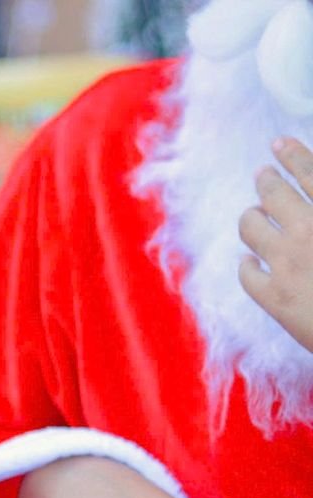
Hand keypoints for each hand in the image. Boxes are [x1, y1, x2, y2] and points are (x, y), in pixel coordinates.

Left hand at [238, 136, 312, 352]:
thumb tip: (311, 200)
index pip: (311, 175)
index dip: (294, 156)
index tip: (279, 143)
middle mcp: (310, 233)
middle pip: (274, 194)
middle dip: (267, 181)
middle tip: (263, 176)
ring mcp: (288, 266)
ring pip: (250, 227)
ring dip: (251, 217)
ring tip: (253, 215)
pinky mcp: (274, 299)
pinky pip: (246, 273)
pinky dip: (247, 264)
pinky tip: (250, 261)